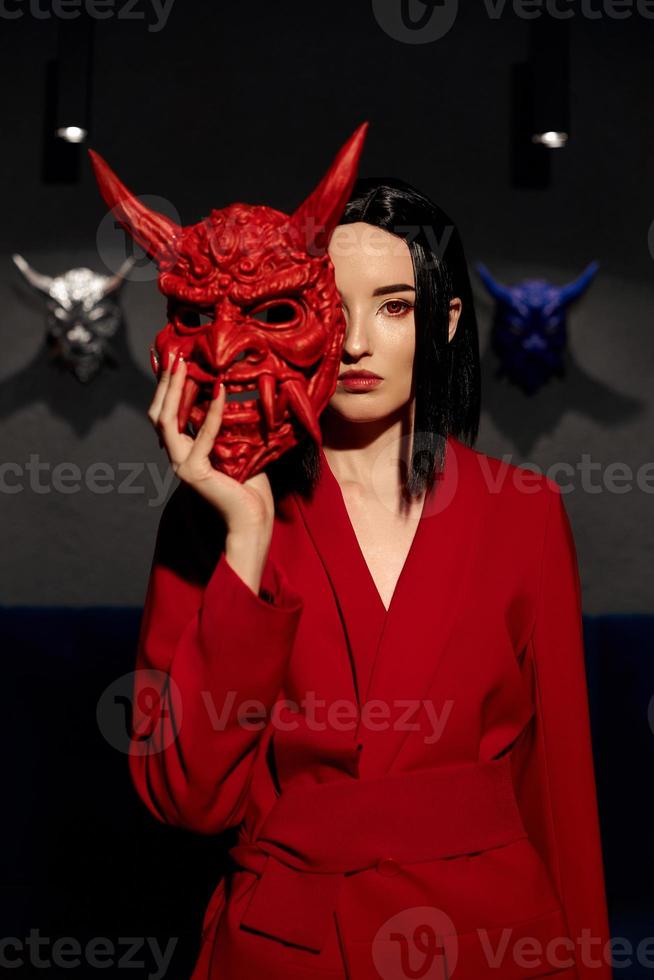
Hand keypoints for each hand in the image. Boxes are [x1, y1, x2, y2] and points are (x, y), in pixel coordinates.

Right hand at [147, 347, 273, 539]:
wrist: (252, 520)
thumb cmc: (250, 486)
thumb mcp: (236, 447)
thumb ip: (226, 425)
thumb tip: (230, 391)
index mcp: (185, 450)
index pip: (168, 414)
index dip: (168, 388)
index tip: (175, 361)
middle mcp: (178, 456)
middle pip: (160, 413)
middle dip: (166, 383)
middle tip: (176, 356)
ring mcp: (181, 465)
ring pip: (167, 420)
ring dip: (176, 390)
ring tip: (186, 365)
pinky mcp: (193, 472)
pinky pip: (201, 435)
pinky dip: (211, 412)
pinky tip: (220, 391)